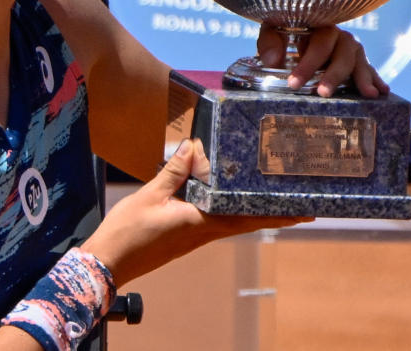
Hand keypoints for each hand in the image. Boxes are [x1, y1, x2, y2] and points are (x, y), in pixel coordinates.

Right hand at [82, 138, 308, 287]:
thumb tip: (193, 147)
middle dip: (275, 215)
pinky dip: (232, 213)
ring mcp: (195, 237)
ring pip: (234, 223)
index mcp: (201, 223)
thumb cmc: (127, 233)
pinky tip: (231, 203)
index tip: (303, 212)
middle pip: (247, 222)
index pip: (248, 218)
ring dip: (255, 213)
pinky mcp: (185, 238)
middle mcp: (204, 233)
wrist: (107, 263)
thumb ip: (174, 170)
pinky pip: (217, 223)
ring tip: (274, 201)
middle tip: (301, 207)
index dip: (278, 215)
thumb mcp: (150, 194)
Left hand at [258, 25, 389, 97]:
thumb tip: (272, 60)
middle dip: (334, 75)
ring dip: (363, 78)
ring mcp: (351, 48)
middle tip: (323, 93)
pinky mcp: (358, 61)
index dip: (309, 63)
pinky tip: (382, 91)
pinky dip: (376, 79)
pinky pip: (369, 68)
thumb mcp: (273, 30)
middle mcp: (339, 36)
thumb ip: (270, 42)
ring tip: (368, 95)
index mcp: (320, 26)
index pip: (318, 43)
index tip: (294, 83)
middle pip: (342, 54)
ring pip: (359, 61)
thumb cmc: (284, 30)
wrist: (297, 28)